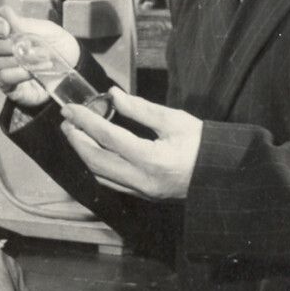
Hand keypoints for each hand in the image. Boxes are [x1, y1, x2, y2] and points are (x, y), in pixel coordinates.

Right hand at [0, 6, 79, 107]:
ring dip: (16, 58)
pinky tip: (33, 70)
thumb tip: (5, 13)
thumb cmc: (55, 46)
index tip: (5, 28)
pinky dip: (20, 73)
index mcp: (0, 29)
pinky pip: (4, 78)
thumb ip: (24, 24)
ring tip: (38, 56)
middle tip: (16, 45)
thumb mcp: (46, 30)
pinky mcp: (5, 85)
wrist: (70, 69)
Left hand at [60, 87, 202, 200]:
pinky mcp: (143, 195)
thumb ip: (140, 108)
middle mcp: (142, 180)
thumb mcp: (174, 120)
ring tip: (76, 133)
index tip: (71, 108)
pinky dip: (97, 165)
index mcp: (152, 159)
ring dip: (84, 154)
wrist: (222, 174)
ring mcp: (142, 191)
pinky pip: (111, 182)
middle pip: (96, 161)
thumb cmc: (202, 145)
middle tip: (67, 121)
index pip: (107, 138)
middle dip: (76, 140)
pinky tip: (94, 150)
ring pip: (100, 175)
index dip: (85, 121)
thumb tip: (112, 95)